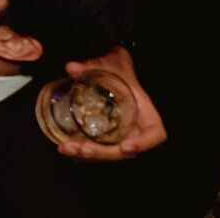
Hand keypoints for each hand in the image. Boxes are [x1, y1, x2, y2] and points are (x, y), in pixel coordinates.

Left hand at [55, 47, 166, 162]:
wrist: (109, 68)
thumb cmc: (116, 67)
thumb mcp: (107, 63)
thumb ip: (91, 65)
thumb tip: (71, 67)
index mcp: (145, 111)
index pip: (155, 134)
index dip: (143, 143)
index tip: (126, 147)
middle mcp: (135, 127)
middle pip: (126, 151)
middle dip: (104, 154)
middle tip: (83, 150)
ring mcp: (120, 134)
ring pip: (109, 154)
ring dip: (89, 157)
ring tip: (67, 150)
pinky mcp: (105, 135)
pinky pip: (98, 149)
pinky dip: (82, 152)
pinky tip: (65, 149)